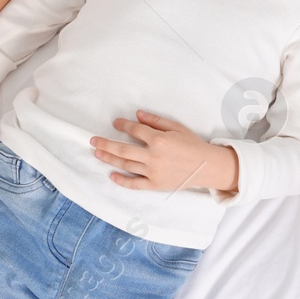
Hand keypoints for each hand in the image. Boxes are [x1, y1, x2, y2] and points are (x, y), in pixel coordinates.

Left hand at [91, 110, 235, 192]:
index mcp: (159, 139)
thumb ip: (156, 120)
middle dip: (106, 143)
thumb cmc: (193, 144)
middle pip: (123, 149)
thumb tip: (137, 114)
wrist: (207, 166)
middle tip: (93, 140)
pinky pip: (134, 183)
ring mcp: (153, 171)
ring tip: (98, 153)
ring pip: (125, 165)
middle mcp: (153, 156)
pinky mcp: (155, 184)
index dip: (123, 125)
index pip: (135, 131)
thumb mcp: (177, 127)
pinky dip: (121, 180)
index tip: (115, 123)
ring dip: (109, 158)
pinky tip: (112, 175)